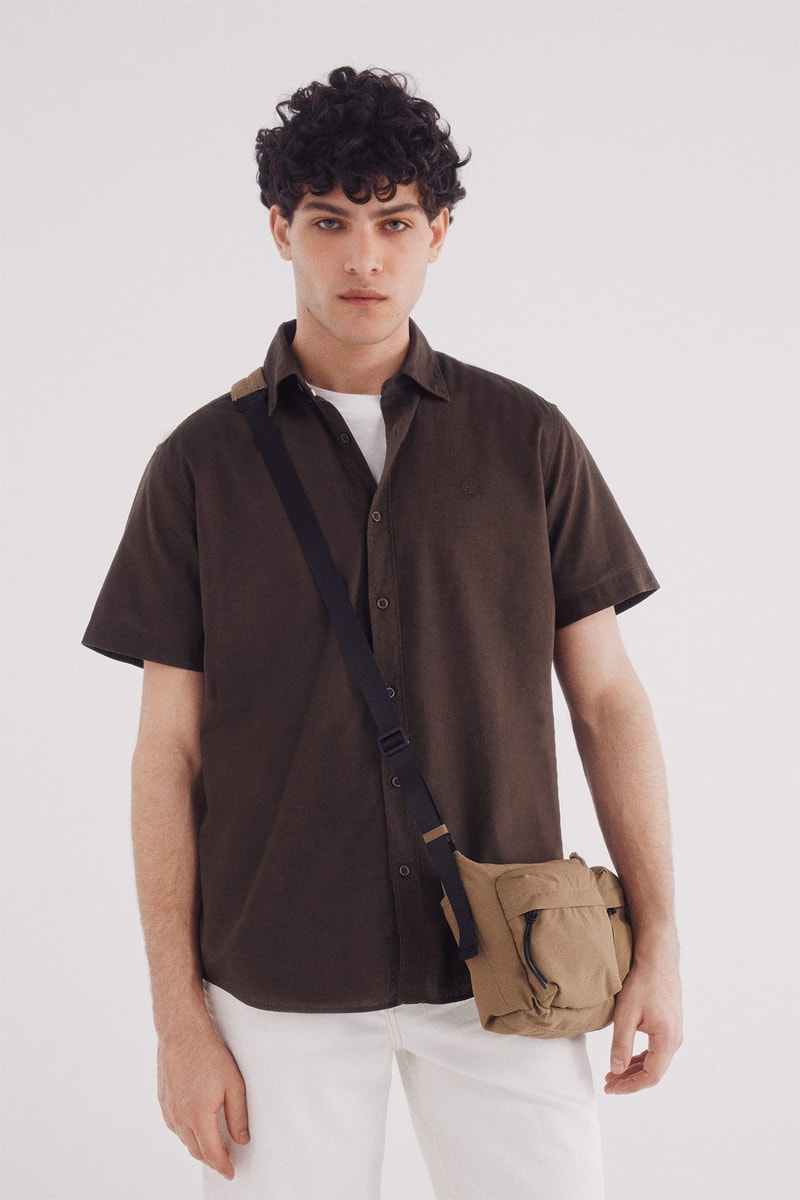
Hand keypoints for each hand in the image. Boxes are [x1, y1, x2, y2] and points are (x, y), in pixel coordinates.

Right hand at [157, 1020, 249, 1178]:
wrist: (182, 1032)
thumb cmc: (208, 1053)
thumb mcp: (233, 1084)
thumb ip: (238, 1116)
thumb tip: (241, 1138)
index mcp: (198, 1115)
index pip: (211, 1152)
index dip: (222, 1165)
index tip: (230, 1172)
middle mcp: (179, 1116)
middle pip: (196, 1150)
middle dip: (211, 1159)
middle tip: (224, 1161)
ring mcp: (168, 1109)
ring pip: (184, 1139)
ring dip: (198, 1146)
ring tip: (212, 1145)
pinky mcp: (163, 1100)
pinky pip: (175, 1126)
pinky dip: (186, 1132)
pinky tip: (195, 1126)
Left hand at [604, 955, 682, 1095]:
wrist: (657, 958)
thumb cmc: (642, 983)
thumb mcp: (626, 1015)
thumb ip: (620, 1045)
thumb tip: (616, 1071)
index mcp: (667, 1040)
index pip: (651, 1076)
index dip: (630, 1086)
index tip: (611, 1088)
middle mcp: (676, 1039)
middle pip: (654, 1071)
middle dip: (631, 1080)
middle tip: (609, 1083)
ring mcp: (675, 1031)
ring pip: (656, 1061)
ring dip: (635, 1069)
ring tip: (614, 1072)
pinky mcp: (670, 1023)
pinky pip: (657, 1049)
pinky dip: (642, 1057)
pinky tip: (627, 1056)